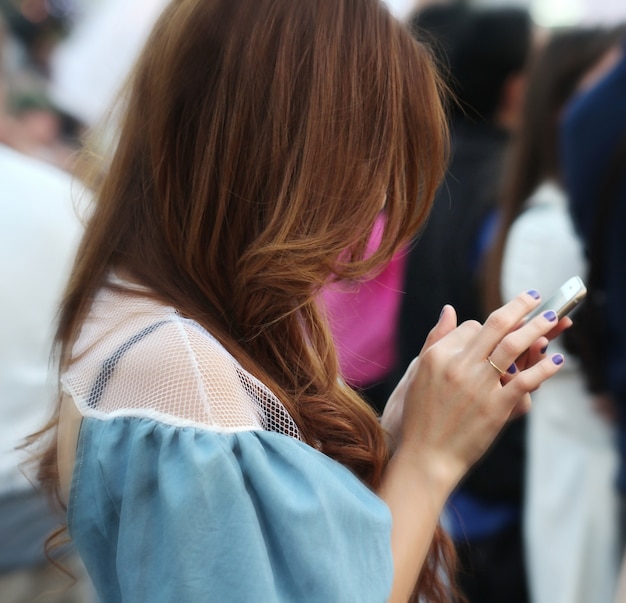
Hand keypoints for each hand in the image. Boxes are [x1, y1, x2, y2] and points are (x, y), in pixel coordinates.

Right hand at [392, 291, 567, 486]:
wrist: (427, 456)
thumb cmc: (421, 417)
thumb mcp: (419, 373)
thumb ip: (436, 339)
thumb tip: (449, 309)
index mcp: (437, 355)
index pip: (471, 326)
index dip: (489, 326)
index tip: (501, 329)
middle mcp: (457, 364)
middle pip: (495, 325)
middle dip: (519, 307)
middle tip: (534, 297)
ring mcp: (478, 385)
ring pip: (514, 346)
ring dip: (538, 327)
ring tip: (552, 317)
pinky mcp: (495, 406)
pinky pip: (526, 380)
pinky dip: (544, 367)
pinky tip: (556, 360)